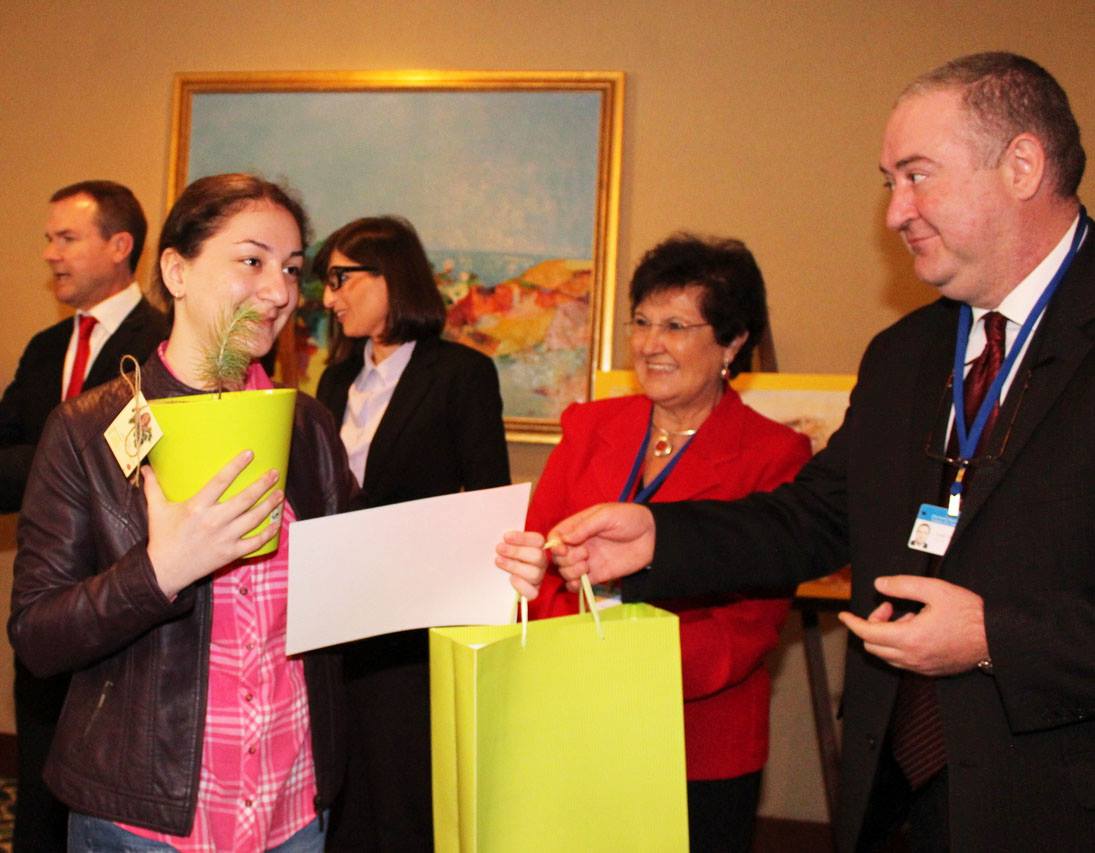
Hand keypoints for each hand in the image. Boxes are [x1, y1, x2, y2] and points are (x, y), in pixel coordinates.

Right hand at [144, 450, 283, 598]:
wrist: (164, 571)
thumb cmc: (162, 538)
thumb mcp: (156, 510)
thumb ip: (153, 487)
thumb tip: (146, 467)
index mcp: (197, 507)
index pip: (221, 481)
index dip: (236, 466)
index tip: (249, 453)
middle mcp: (214, 520)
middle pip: (245, 498)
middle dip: (263, 484)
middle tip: (274, 473)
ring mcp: (224, 538)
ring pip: (254, 518)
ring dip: (269, 505)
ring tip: (280, 493)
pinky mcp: (230, 553)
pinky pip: (255, 542)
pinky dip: (268, 533)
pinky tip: (276, 524)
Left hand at [495, 530, 547, 598]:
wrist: (499, 582)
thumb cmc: (504, 558)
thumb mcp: (507, 546)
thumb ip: (507, 541)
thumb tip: (500, 536)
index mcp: (538, 548)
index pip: (538, 540)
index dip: (523, 538)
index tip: (505, 537)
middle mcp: (541, 563)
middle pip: (537, 556)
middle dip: (516, 551)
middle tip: (499, 548)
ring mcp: (538, 579)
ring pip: (534, 573)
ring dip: (514, 566)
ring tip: (498, 561)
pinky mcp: (533, 593)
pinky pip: (532, 592)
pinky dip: (521, 585)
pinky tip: (511, 579)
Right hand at [546, 503, 654, 591]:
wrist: (653, 536)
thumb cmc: (630, 519)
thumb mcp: (606, 515)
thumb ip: (584, 526)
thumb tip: (564, 538)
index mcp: (579, 526)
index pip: (556, 536)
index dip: (554, 545)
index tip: (563, 549)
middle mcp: (580, 544)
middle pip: (558, 557)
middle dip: (566, 558)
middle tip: (585, 553)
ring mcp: (588, 560)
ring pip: (566, 571)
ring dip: (571, 571)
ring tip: (587, 565)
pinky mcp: (597, 575)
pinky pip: (578, 584)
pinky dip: (574, 586)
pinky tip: (581, 582)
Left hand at [838, 575, 988, 675]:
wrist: (997, 638)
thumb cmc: (969, 614)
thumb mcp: (935, 590)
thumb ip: (903, 586)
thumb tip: (879, 584)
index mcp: (909, 638)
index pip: (868, 633)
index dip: (852, 622)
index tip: (844, 614)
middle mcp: (912, 658)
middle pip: (873, 645)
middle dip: (872, 624)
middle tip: (890, 607)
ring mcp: (921, 667)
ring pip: (887, 655)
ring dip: (887, 635)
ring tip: (908, 617)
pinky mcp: (931, 671)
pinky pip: (903, 661)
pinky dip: (899, 645)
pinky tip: (917, 629)